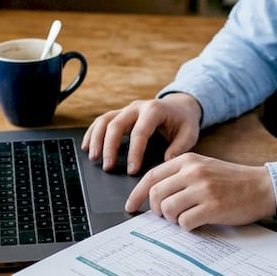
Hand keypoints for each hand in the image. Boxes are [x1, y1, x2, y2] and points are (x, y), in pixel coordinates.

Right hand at [82, 92, 202, 173]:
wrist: (180, 105)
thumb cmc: (184, 120)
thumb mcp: (190, 133)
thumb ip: (180, 147)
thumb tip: (167, 162)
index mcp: (154, 110)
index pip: (140, 132)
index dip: (134, 152)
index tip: (132, 170)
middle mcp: (137, 107)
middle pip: (116, 124)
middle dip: (110, 147)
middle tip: (108, 167)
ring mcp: (126, 109)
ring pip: (105, 121)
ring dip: (96, 139)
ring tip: (94, 158)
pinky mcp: (120, 114)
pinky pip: (101, 121)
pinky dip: (92, 133)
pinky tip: (86, 147)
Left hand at [125, 153, 276, 230]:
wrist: (262, 187)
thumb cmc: (231, 181)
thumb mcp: (204, 167)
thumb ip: (180, 176)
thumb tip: (152, 196)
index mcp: (188, 160)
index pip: (151, 176)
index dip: (137, 193)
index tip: (131, 206)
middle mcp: (193, 172)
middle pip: (156, 194)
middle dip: (155, 209)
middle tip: (163, 215)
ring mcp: (203, 189)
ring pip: (167, 209)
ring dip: (172, 219)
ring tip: (184, 217)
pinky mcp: (213, 207)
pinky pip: (185, 222)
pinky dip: (187, 226)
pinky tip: (197, 222)